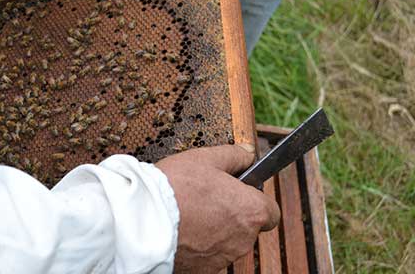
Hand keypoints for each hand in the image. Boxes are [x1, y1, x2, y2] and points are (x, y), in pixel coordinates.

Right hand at [156, 144, 279, 272]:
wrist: (143, 221)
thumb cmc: (176, 187)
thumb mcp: (205, 158)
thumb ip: (234, 155)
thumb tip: (248, 153)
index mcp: (251, 211)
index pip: (270, 211)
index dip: (254, 199)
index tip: (237, 192)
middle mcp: (243, 240)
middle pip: (247, 227)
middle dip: (231, 214)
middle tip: (206, 198)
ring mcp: (223, 258)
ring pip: (226, 242)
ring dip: (214, 230)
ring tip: (188, 213)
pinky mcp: (203, 270)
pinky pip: (207, 255)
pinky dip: (198, 244)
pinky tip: (181, 230)